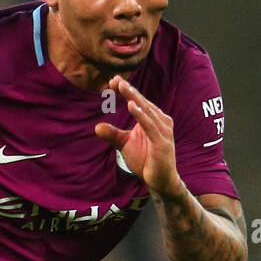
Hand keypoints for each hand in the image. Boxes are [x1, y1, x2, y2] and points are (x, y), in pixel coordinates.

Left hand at [94, 75, 180, 196]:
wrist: (160, 181)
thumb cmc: (146, 160)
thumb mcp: (125, 145)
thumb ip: (113, 134)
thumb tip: (96, 127)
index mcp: (153, 119)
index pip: (138, 101)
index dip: (126, 91)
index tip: (112, 81)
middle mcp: (160, 121)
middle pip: (142, 103)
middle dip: (128, 91)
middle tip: (115, 80)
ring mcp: (163, 131)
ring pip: (146, 111)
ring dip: (134, 98)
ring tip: (122, 87)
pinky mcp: (162, 142)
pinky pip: (150, 126)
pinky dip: (141, 115)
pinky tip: (131, 106)